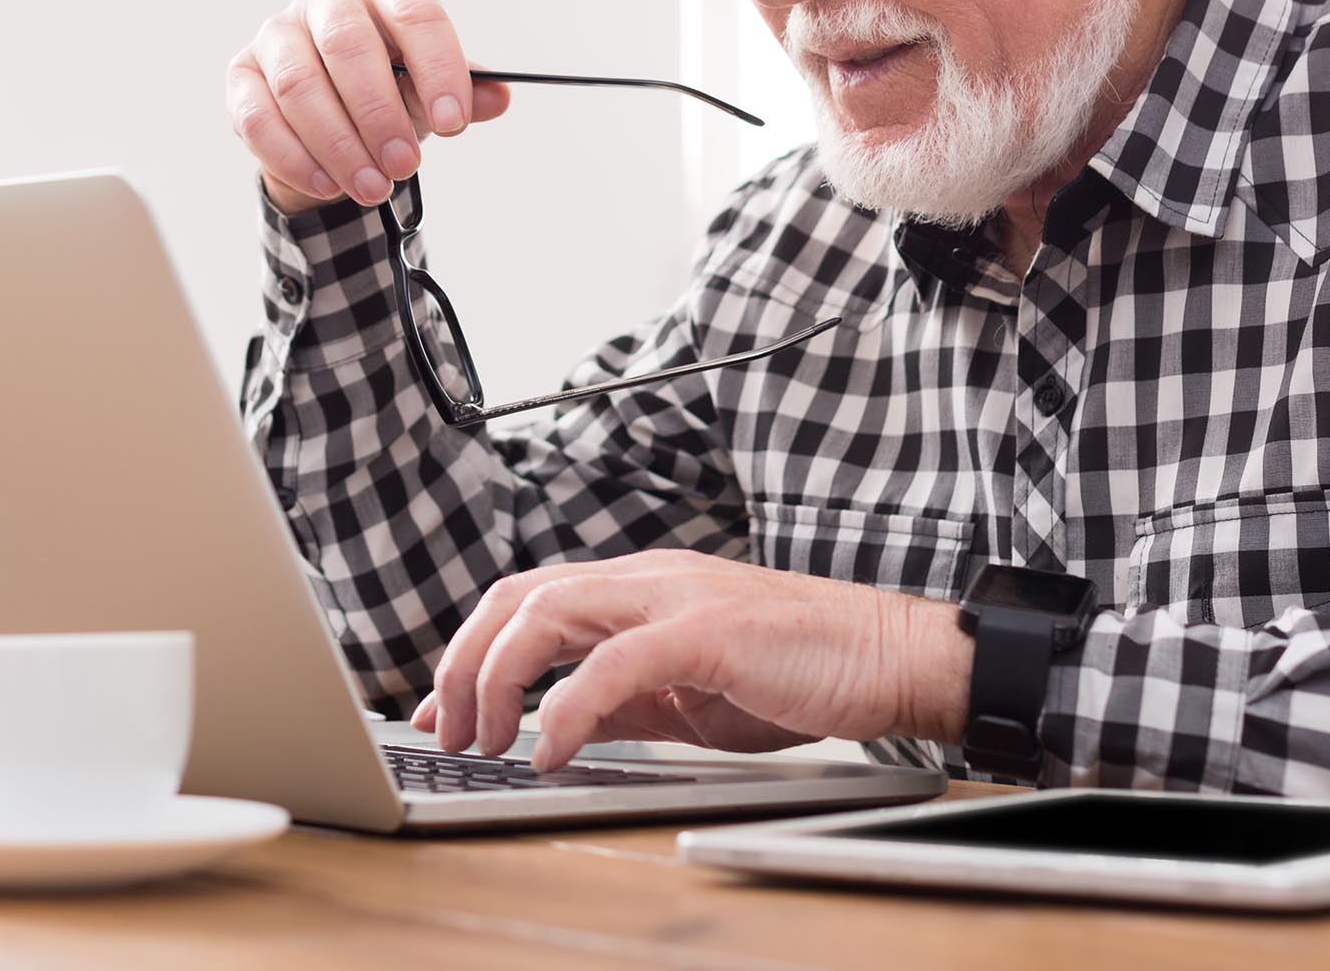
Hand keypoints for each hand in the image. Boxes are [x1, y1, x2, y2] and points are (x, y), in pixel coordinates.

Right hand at [225, 0, 512, 212]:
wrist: (330, 107)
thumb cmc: (388, 87)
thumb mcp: (431, 90)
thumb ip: (465, 94)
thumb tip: (498, 97)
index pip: (416, 14)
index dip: (438, 70)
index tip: (455, 125)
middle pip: (348, 44)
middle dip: (379, 112)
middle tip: (404, 164)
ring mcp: (277, 32)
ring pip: (299, 84)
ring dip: (338, 144)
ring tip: (371, 187)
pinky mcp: (242, 73)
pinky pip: (258, 116)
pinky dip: (294, 157)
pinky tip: (327, 185)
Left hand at [405, 549, 974, 769]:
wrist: (888, 659)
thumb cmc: (799, 672)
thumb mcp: (688, 695)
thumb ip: (620, 701)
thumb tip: (554, 726)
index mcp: (638, 589)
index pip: (526, 601)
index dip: (471, 652)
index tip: (441, 711)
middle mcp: (645, 578)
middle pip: (517, 597)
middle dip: (465, 664)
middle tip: (449, 730)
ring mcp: (674, 597)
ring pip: (548, 612)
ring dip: (499, 680)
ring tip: (489, 740)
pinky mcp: (706, 630)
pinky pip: (612, 663)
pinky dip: (566, 707)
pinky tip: (551, 750)